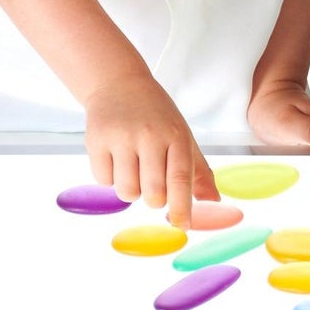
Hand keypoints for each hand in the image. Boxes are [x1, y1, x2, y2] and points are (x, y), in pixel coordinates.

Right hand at [83, 70, 219, 227]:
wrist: (119, 84)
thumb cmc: (156, 114)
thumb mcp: (182, 135)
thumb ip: (197, 170)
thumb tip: (213, 201)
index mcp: (175, 134)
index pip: (180, 179)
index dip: (182, 207)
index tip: (183, 226)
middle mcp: (149, 135)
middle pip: (153, 193)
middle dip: (154, 199)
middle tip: (154, 184)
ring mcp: (121, 137)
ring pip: (127, 193)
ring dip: (132, 190)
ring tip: (134, 167)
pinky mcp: (96, 140)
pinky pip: (104, 181)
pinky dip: (111, 178)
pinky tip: (116, 157)